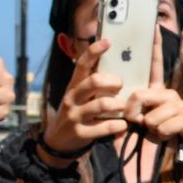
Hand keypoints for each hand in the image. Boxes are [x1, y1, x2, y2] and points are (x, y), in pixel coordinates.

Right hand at [42, 39, 127, 156]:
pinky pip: (104, 127)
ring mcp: (75, 115)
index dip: (94, 52)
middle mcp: (72, 98)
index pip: (82, 64)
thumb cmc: (79, 112)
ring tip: (123, 108)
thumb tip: (115, 61)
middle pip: (94, 82)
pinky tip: (122, 125)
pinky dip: (118, 125)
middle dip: (113, 82)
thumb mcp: (81, 95)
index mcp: (74, 86)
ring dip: (118, 105)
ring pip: (102, 104)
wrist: (59, 141)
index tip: (108, 41)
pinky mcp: (80, 132)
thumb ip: (93, 81)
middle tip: (121, 87)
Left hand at [122, 26, 182, 151]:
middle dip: (132, 113)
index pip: (155, 64)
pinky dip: (159, 136)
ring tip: (157, 130)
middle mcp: (169, 93)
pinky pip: (161, 127)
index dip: (154, 45)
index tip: (153, 25)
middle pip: (139, 95)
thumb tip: (133, 96)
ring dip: (149, 128)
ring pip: (150, 117)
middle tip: (139, 121)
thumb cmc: (157, 132)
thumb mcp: (141, 116)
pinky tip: (167, 135)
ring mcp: (180, 105)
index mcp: (157, 89)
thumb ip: (134, 104)